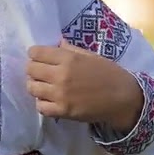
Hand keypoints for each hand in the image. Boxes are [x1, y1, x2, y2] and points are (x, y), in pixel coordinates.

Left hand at [26, 41, 143, 131]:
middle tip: (40, 73)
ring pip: (32, 88)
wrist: (123, 98)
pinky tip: (50, 100)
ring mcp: (60, 94)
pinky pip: (40, 107)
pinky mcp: (63, 111)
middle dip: (33, 69)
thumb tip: (56, 43)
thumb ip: (70, 49)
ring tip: (44, 87)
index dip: (35, 54)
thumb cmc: (109, 73)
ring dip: (36, 86)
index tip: (38, 57)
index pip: (36, 52)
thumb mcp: (90, 56)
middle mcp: (61, 75)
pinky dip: (42, 103)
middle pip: (30, 69)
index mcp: (68, 58)